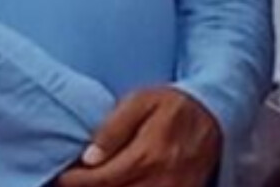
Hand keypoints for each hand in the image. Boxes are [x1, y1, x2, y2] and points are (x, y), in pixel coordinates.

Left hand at [56, 87, 221, 186]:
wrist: (214, 113)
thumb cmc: (173, 104)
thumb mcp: (141, 101)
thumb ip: (114, 129)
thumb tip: (89, 158)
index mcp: (148, 155)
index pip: (100, 180)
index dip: (75, 181)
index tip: (65, 175)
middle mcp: (161, 180)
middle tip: (78, 179)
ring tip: (100, 180)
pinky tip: (120, 183)